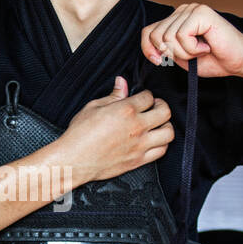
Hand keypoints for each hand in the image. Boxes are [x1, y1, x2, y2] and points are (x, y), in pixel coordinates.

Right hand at [57, 76, 173, 183]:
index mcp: (126, 110)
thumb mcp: (93, 107)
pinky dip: (162, 144)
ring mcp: (140, 145)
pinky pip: (161, 151)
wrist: (74, 160)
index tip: (143, 98)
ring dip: (165, 125)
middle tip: (155, 106)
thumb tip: (122, 83)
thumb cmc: (80, 134)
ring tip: (157, 124)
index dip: (146, 95)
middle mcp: (137, 127)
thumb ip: (113, 96)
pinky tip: (154, 140)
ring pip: (168, 133)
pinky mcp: (138, 160)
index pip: (148, 97)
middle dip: (161, 106)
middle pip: (165, 112)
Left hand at [141, 3, 242, 77]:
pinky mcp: (201, 12)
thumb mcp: (181, 58)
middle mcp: (183, 10)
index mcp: (176, 19)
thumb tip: (152, 50)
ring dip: (185, 53)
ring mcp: (192, 9)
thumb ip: (165, 50)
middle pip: (156, 35)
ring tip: (202, 51)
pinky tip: (207, 46)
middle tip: (192, 56)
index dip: (148, 49)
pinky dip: (193, 48)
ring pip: (169, 37)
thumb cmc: (214, 60)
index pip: (148, 32)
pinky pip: (182, 35)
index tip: (159, 61)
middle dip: (171, 54)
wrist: (239, 61)